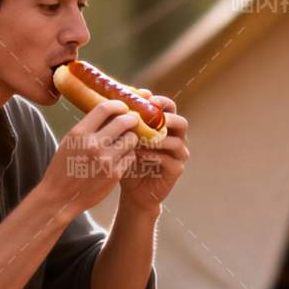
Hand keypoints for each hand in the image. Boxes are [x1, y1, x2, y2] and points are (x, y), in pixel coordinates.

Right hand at [42, 99, 139, 216]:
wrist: (59, 198)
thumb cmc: (63, 168)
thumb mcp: (69, 142)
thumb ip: (87, 128)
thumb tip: (108, 113)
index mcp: (79, 133)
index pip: (105, 108)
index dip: (118, 105)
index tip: (123, 107)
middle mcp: (93, 144)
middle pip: (123, 121)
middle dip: (131, 119)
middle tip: (133, 121)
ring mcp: (105, 160)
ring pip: (131, 139)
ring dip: (131, 138)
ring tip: (126, 142)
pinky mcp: (115, 174)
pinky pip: (131, 157)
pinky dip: (128, 155)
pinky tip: (121, 158)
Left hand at [117, 95, 188, 212]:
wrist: (132, 189)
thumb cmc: (126, 159)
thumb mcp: (121, 138)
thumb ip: (120, 121)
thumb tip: (107, 100)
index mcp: (165, 126)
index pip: (169, 108)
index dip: (161, 102)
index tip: (147, 98)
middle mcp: (176, 138)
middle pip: (181, 122)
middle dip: (166, 119)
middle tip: (150, 119)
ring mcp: (178, 155)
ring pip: (176, 142)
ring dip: (158, 139)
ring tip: (140, 138)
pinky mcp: (176, 170)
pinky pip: (170, 161)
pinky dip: (155, 156)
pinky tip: (139, 154)